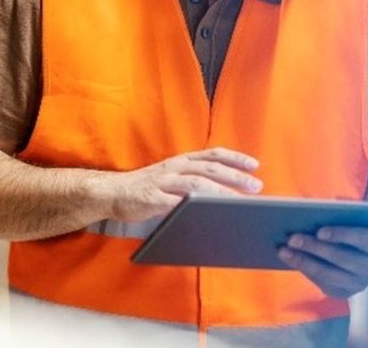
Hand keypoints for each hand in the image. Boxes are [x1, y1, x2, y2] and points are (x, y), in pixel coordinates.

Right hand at [102, 148, 262, 222]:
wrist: (111, 192)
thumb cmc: (145, 188)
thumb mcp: (171, 178)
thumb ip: (192, 181)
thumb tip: (222, 191)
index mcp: (181, 161)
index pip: (213, 154)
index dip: (235, 158)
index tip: (254, 165)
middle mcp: (175, 167)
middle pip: (210, 168)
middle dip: (235, 176)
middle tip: (256, 185)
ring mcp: (164, 182)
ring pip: (197, 183)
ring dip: (221, 191)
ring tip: (239, 200)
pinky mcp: (154, 198)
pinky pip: (176, 202)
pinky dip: (194, 206)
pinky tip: (208, 212)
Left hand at [276, 224, 367, 298]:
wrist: (366, 256)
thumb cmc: (353, 230)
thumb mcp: (353, 222)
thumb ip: (339, 218)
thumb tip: (308, 214)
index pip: (362, 238)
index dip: (341, 234)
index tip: (320, 230)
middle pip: (341, 258)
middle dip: (314, 247)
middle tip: (292, 238)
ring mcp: (359, 283)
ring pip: (328, 273)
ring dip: (303, 261)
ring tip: (283, 250)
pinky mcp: (345, 293)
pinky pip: (322, 283)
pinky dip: (304, 270)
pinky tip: (289, 259)